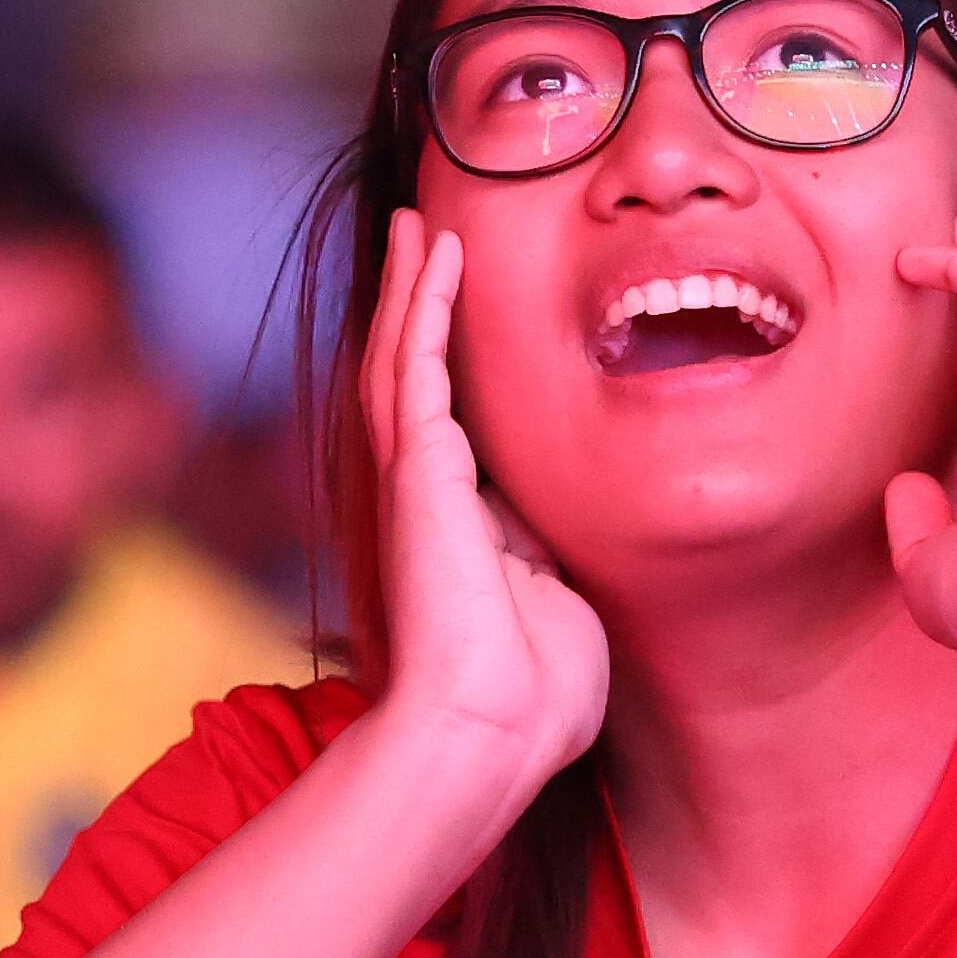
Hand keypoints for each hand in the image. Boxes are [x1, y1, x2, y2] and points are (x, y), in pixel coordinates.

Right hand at [358, 217, 606, 811]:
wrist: (489, 730)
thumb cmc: (531, 696)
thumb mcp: (555, 603)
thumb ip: (545, 558)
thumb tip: (545, 538)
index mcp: (460, 526)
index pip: (450, 425)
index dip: (451, 366)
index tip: (461, 322)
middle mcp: (426, 496)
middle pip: (407, 376)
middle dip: (414, 305)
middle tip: (417, 239)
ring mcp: (415, 481)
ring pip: (400, 358)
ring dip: (412, 288)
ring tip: (415, 227)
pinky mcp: (419, 472)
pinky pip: (417, 367)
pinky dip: (426, 304)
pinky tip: (437, 253)